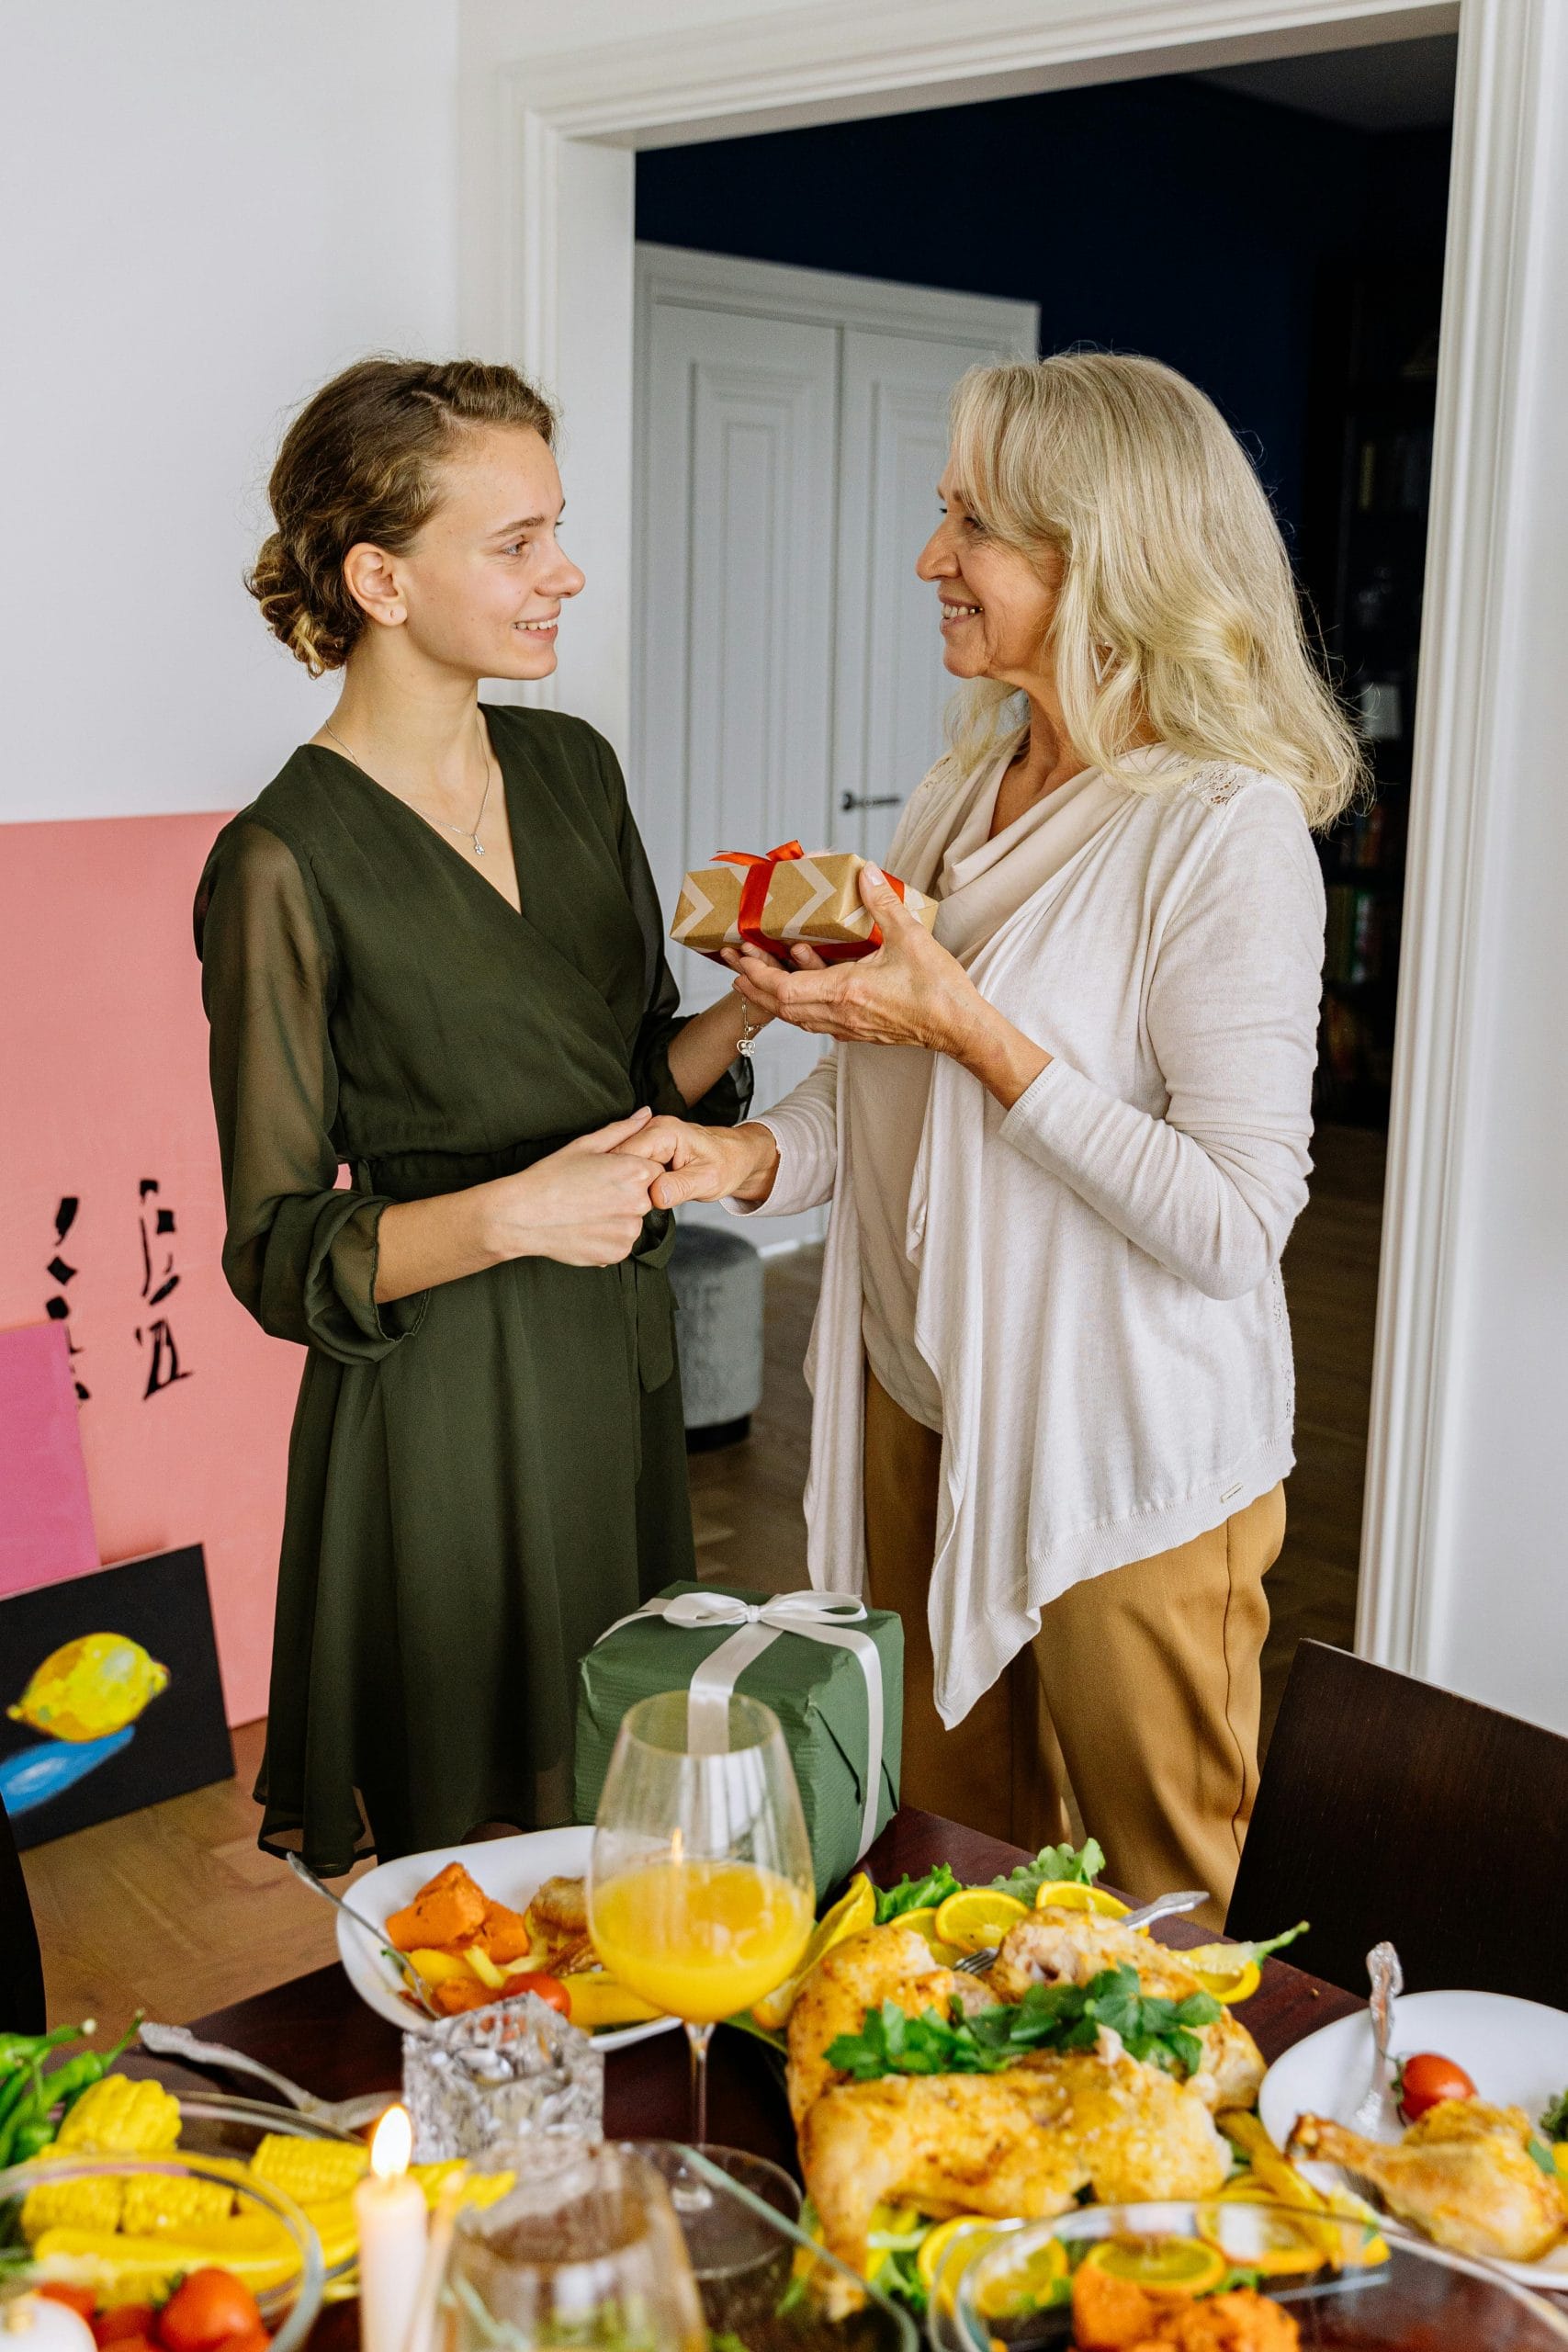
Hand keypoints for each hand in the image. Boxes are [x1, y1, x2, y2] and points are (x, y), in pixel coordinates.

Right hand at [486, 1110, 664, 1266]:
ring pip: (632, 1221)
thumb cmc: (551, 1176)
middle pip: (646, 1197)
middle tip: (593, 1193)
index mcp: (636, 1172)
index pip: (655, 1171)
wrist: (523, 1215)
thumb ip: (622, 1129)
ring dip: (617, 1217)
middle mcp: (639, 1204)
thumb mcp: (586, 1145)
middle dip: (626, 1194)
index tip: (609, 1176)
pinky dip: (607, 1237)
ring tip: (586, 1210)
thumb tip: (646, 1113)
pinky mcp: (617, 1253)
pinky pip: (620, 1242)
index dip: (632, 1172)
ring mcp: (629, 1232)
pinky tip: (584, 1227)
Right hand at [619, 1116, 779, 1210]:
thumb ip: (681, 1187)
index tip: (623, 1203)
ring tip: (631, 1203)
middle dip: (619, 1184)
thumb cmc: (727, 1164)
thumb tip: (655, 1197)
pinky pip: (626, 1168)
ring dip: (622, 1185)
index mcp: (664, 1132)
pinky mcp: (644, 1150)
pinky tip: (634, 1197)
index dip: (621, 1180)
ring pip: (618, 1165)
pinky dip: (627, 1184)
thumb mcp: (708, 1180)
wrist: (736, 1156)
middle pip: (616, 1158)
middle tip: (627, 1208)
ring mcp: (646, 1139)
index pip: (625, 1155)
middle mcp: (651, 1130)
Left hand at [723, 865, 985, 1054]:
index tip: (742, 958)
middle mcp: (840, 1015)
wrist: (958, 1028)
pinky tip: (799, 984)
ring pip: (796, 1016)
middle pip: (782, 1006)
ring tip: (754, 975)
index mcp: (846, 992)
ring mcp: (848, 1026)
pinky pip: (815, 1019)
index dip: (758, 974)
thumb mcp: (910, 937)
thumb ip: (882, 903)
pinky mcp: (857, 1030)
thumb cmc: (938, 990)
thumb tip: (865, 873)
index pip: (785, 989)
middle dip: (754, 984)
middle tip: (735, 965)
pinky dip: (798, 1003)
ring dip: (773, 996)